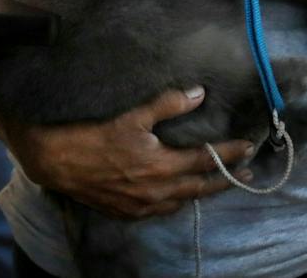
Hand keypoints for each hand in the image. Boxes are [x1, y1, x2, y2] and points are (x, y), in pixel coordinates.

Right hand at [7, 86, 254, 218]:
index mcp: (162, 166)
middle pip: (201, 187)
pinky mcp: (128, 212)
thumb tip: (199, 94)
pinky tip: (178, 196)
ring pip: (183, 201)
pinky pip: (162, 210)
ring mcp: (143, 206)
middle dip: (226, 180)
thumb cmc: (95, 136)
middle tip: (247, 175)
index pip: (206, 160)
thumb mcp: (133, 116)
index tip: (249, 147)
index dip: (230, 154)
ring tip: (216, 184)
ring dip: (203, 192)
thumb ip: (168, 105)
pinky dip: (177, 201)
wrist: (58, 162)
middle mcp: (157, 191)